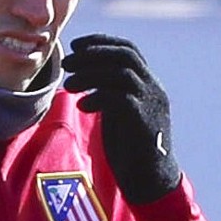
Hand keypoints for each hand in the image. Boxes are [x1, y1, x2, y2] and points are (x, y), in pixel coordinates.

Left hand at [61, 34, 180, 204]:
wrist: (150, 179)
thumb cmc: (130, 145)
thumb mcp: (118, 111)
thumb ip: (108, 91)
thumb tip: (80, 74)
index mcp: (148, 84)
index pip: (128, 49)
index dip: (100, 42)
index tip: (75, 45)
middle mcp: (153, 89)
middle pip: (124, 56)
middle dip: (92, 55)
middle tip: (66, 64)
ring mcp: (151, 104)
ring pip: (121, 74)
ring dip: (90, 75)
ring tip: (69, 86)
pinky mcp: (144, 122)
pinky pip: (121, 99)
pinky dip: (97, 97)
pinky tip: (83, 106)